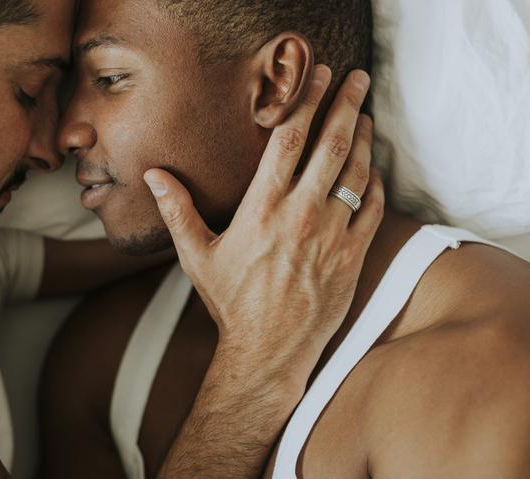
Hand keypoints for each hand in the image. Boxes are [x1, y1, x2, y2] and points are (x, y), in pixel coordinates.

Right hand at [143, 65, 382, 391]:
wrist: (267, 352)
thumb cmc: (231, 303)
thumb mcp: (196, 256)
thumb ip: (177, 211)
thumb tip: (153, 175)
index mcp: (262, 209)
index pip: (288, 141)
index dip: (305, 101)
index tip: (317, 75)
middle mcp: (300, 217)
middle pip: (331, 147)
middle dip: (346, 105)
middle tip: (357, 77)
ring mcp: (331, 237)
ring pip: (357, 174)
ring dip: (364, 139)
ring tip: (366, 115)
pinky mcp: (352, 258)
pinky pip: (373, 211)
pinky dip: (376, 184)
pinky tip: (374, 167)